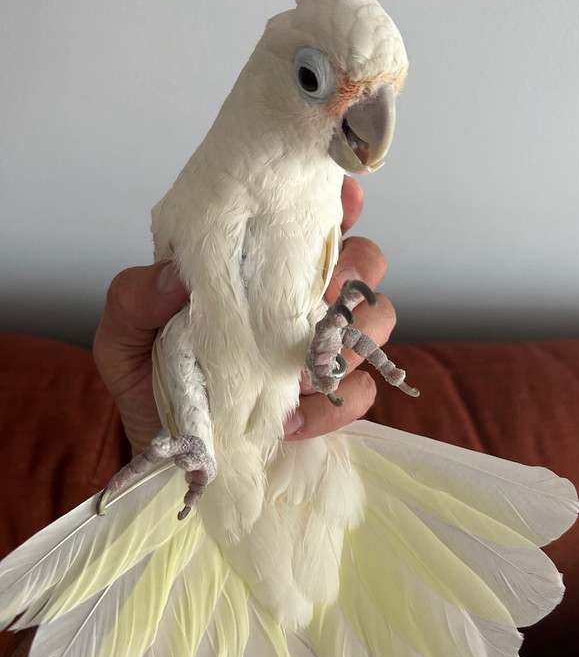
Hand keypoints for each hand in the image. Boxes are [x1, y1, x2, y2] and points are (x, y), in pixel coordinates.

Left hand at [93, 175, 395, 453]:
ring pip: (377, 320)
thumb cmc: (150, 383)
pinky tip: (290, 421)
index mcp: (256, 268)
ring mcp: (321, 348)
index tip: (344, 203)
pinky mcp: (332, 398)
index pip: (309, 217)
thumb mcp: (123, 338)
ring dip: (345, 344)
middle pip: (364, 261)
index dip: (339, 201)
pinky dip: (332, 406)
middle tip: (318, 303)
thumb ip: (134, 299)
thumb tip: (174, 277)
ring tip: (296, 374)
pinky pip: (362, 391)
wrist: (170, 455)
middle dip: (354, 275)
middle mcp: (297, 299)